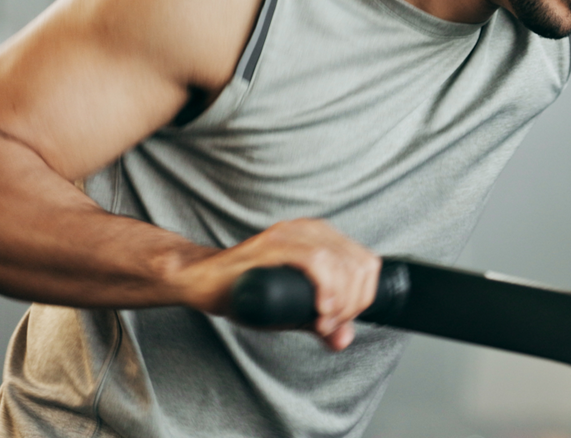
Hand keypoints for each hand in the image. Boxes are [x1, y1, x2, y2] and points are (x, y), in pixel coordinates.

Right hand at [176, 218, 380, 350]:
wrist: (202, 282)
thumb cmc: (246, 291)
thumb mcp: (292, 311)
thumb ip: (321, 322)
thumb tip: (344, 340)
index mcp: (323, 238)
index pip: (368, 263)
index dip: (364, 297)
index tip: (343, 321)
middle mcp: (311, 230)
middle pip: (360, 264)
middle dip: (354, 302)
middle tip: (330, 325)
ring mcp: (292, 233)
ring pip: (341, 262)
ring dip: (341, 299)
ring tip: (322, 322)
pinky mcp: (273, 243)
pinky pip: (316, 261)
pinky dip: (326, 288)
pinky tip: (320, 309)